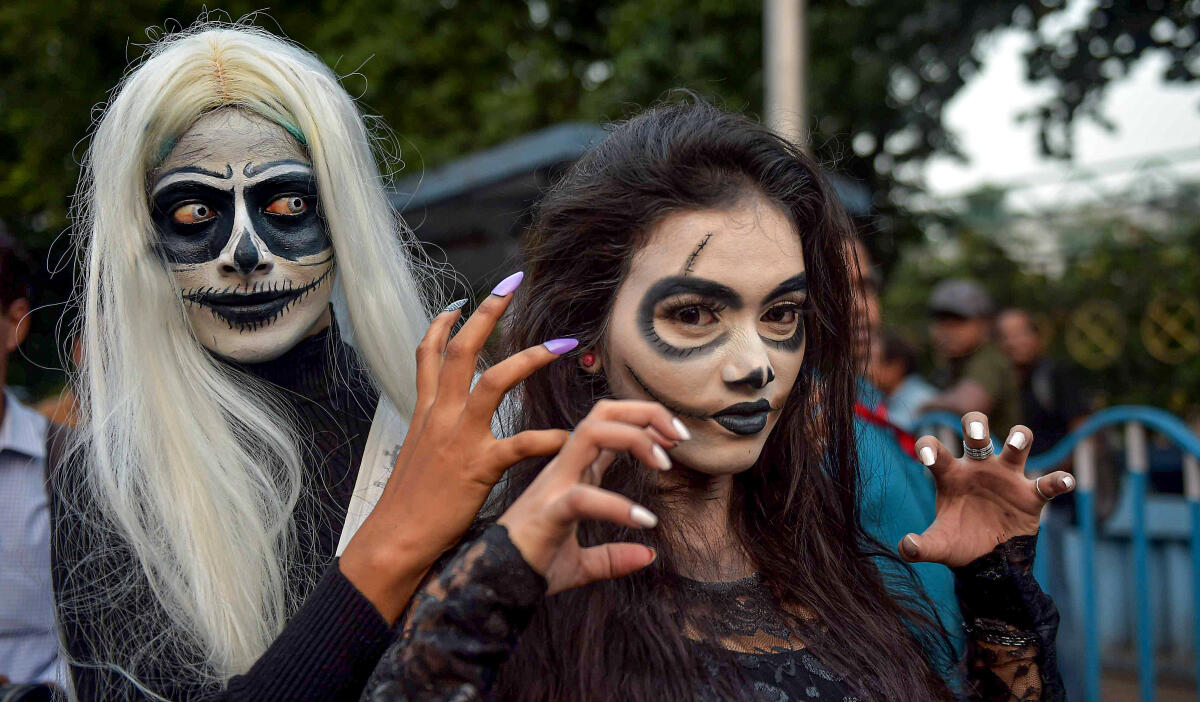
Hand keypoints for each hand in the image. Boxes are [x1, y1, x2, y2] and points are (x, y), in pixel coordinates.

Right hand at [342, 275, 576, 620]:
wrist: (394, 540)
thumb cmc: (410, 505)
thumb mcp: (418, 455)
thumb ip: (436, 431)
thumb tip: (448, 420)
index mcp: (426, 412)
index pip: (430, 354)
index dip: (444, 323)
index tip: (461, 300)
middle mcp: (440, 416)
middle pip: (462, 350)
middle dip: (487, 313)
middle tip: (512, 283)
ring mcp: (458, 438)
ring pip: (492, 381)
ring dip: (528, 359)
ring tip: (561, 345)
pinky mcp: (477, 467)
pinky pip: (518, 444)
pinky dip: (545, 437)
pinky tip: (569, 434)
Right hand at [497, 399, 687, 594]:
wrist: (497, 584)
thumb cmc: (532, 565)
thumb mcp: (583, 563)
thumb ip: (614, 557)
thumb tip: (647, 556)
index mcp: (574, 472)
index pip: (610, 424)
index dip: (646, 421)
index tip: (677, 440)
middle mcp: (565, 468)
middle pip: (603, 413)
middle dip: (646, 413)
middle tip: (680, 438)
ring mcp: (555, 485)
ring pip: (592, 433)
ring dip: (635, 438)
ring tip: (664, 464)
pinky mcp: (550, 511)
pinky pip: (585, 497)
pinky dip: (618, 506)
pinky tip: (643, 521)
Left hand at [899, 411, 1074, 567]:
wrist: (989, 562)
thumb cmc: (960, 542)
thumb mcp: (940, 545)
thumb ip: (923, 546)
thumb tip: (906, 548)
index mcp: (951, 475)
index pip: (937, 451)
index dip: (930, 447)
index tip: (926, 453)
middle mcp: (978, 469)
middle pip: (978, 434)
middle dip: (976, 424)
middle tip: (975, 428)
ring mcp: (1006, 478)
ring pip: (1017, 446)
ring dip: (1019, 438)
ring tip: (1017, 443)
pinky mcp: (1031, 495)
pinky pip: (1048, 484)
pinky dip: (1058, 481)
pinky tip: (1065, 481)